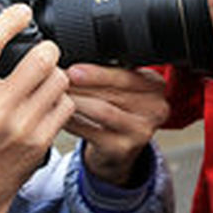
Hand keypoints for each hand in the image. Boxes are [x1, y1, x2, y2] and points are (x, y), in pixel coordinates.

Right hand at [0, 5, 74, 212]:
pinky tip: (43, 105)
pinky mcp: (39, 141)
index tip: (20, 13)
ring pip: (58, 79)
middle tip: (37, 53)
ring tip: (39, 81)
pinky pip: (65, 105)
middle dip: (44, 49)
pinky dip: (60, 101)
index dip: (10, 19)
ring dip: (53, 74)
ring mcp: (18, 127)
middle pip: (38, 57)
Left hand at [64, 65, 168, 185]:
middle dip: (83, 85)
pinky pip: (92, 131)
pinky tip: (60, 115)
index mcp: (156, 86)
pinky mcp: (122, 149)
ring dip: (76, 101)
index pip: (127, 76)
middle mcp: (155, 109)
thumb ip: (108, 72)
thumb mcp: (123, 87)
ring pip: (103, 111)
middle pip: (114, 93)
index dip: (98, 73)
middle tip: (59, 80)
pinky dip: (73, 121)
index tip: (74, 70)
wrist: (119, 148)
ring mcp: (141, 131)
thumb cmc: (118, 109)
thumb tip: (76, 63)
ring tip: (56, 94)